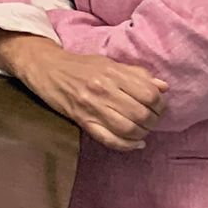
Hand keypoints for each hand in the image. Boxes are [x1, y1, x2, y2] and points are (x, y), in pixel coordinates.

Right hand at [0, 32, 168, 150]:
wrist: (44, 67)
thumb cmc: (80, 65)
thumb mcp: (109, 62)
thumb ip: (136, 74)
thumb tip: (163, 87)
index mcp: (112, 73)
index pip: (150, 94)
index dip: (160, 103)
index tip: (158, 105)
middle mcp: (103, 90)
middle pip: (142, 114)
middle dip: (153, 120)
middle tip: (151, 119)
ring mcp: (92, 107)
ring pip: (129, 129)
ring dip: (142, 133)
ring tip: (142, 129)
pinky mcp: (82, 121)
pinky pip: (110, 140)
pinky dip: (127, 145)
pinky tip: (135, 143)